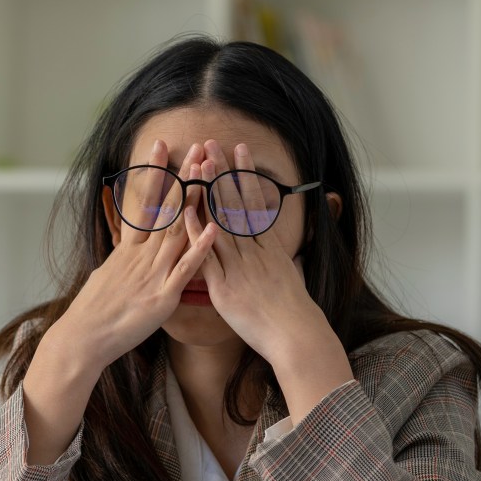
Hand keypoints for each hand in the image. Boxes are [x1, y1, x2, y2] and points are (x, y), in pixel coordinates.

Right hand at [56, 138, 217, 368]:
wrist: (83, 338)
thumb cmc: (94, 311)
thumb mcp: (106, 275)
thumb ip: (123, 259)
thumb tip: (126, 249)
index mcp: (129, 250)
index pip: (144, 202)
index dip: (155, 173)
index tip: (161, 146)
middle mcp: (141, 255)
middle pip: (167, 209)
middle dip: (183, 176)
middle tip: (196, 147)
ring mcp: (153, 273)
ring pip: (178, 230)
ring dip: (196, 201)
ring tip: (209, 173)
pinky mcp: (162, 296)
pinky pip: (185, 269)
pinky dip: (199, 248)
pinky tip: (213, 228)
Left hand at [184, 140, 353, 422]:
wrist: (295, 336)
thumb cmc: (294, 313)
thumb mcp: (290, 277)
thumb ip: (279, 260)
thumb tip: (279, 251)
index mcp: (269, 247)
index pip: (254, 202)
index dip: (245, 175)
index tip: (238, 151)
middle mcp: (254, 251)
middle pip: (235, 204)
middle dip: (223, 172)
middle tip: (212, 144)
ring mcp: (238, 266)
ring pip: (220, 221)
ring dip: (208, 191)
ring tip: (198, 164)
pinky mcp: (224, 286)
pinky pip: (207, 255)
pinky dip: (196, 233)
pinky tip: (185, 212)